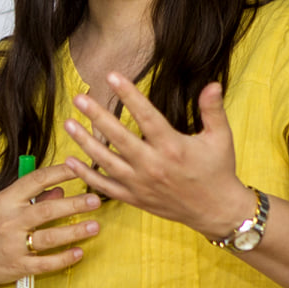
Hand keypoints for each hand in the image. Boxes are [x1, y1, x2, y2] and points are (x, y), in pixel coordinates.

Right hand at [0, 161, 101, 287]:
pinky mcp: (18, 267)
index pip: (35, 181)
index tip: (80, 167)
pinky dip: (63, 259)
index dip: (59, 172)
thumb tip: (61, 190)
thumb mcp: (3, 206)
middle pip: (47, 210)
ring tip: (95, 226)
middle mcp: (9, 221)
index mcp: (6, 201)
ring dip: (74, 232)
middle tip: (96, 200)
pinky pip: (45, 263)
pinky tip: (78, 253)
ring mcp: (13, 245)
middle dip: (74, 205)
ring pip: (49, 237)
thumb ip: (31, 198)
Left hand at [62, 76, 256, 240]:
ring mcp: (140, 184)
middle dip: (97, 116)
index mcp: (173, 147)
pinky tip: (70, 160)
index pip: (146, 116)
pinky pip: (104, 186)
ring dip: (84, 142)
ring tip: (68, 123)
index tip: (112, 76)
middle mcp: (153, 165)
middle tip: (79, 98)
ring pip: (105, 161)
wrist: (216, 211)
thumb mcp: (221, 138)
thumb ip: (213, 110)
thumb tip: (211, 84)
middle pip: (118, 137)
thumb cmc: (218, 171)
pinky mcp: (134, 198)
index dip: (129, 95)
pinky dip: (86, 175)